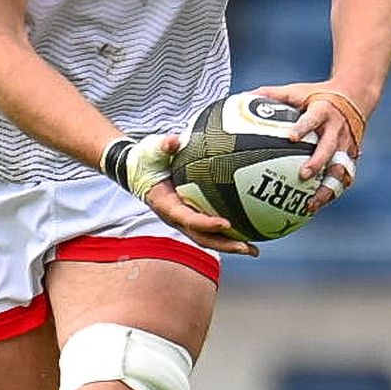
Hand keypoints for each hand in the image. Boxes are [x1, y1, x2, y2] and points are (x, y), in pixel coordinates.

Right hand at [143, 136, 258, 256]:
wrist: (136, 171)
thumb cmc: (146, 160)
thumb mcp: (151, 151)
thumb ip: (163, 146)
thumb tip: (174, 140)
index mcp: (166, 205)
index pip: (188, 219)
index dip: (206, 223)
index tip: (226, 223)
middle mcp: (176, 218)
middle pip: (202, 238)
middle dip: (225, 245)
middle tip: (248, 248)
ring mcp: (183, 220)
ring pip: (208, 238)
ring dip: (230, 245)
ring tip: (254, 249)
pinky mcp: (190, 216)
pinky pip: (210, 228)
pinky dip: (228, 233)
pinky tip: (249, 230)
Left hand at [248, 82, 360, 214]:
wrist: (354, 97)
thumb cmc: (317, 96)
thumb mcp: (297, 91)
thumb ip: (272, 95)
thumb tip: (243, 96)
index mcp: (323, 111)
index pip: (313, 119)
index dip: (303, 128)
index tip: (291, 137)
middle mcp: (337, 130)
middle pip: (329, 148)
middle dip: (317, 163)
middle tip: (303, 175)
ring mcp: (346, 146)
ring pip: (340, 170)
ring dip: (327, 189)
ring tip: (311, 204)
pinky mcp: (351, 158)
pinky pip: (343, 178)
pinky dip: (331, 193)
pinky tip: (315, 206)